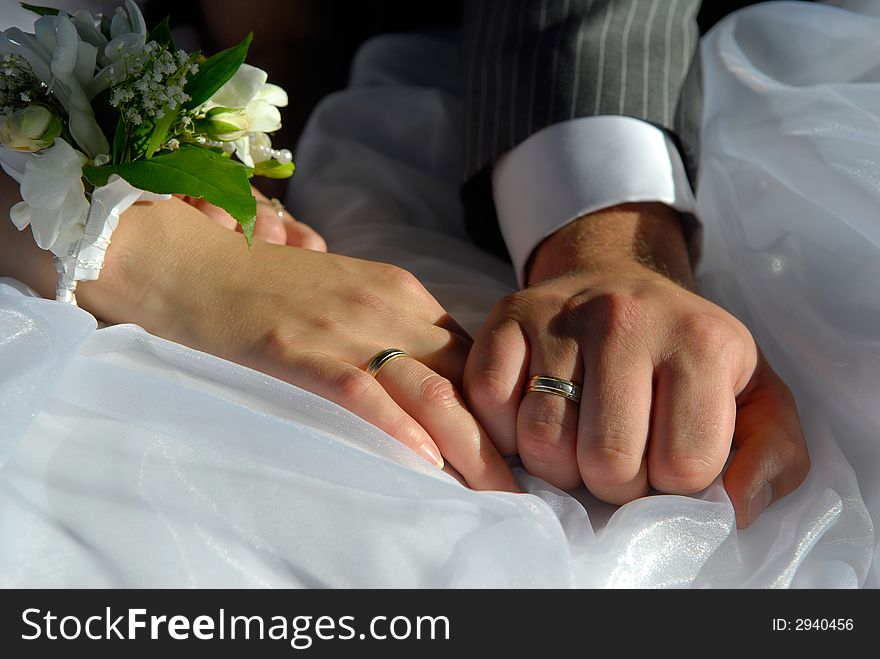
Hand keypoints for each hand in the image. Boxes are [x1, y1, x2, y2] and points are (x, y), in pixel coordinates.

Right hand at [76, 197, 515, 492]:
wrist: (194, 262)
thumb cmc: (270, 286)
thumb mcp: (348, 297)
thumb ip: (391, 331)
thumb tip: (431, 379)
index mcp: (403, 294)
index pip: (471, 357)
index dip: (499, 408)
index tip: (517, 452)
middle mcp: (388, 307)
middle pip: (463, 379)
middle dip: (500, 439)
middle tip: (524, 489)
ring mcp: (346, 328)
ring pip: (428, 390)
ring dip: (469, 448)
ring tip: (494, 494)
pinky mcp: (300, 350)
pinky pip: (361, 391)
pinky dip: (398, 427)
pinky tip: (425, 461)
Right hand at [464, 203, 807, 525]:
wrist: (620, 278)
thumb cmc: (685, 352)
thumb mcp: (755, 395)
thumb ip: (773, 454)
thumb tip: (737, 505)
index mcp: (703, 341)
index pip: (684, 468)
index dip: (674, 487)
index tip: (668, 460)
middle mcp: (628, 318)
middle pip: (608, 464)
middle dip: (613, 485)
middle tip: (619, 458)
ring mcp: (561, 314)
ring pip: (544, 443)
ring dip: (559, 466)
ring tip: (579, 442)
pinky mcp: (509, 316)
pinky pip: (492, 406)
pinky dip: (508, 431)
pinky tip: (536, 416)